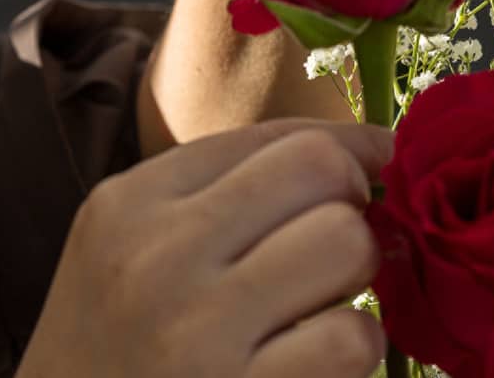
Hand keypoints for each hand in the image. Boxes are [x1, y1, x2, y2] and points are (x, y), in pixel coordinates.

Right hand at [17, 120, 392, 376]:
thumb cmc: (116, 351)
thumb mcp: (130, 249)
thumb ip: (224, 193)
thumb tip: (367, 149)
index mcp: (132, 203)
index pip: (278, 138)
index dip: (349, 149)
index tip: (377, 166)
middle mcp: (159, 255)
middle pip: (320, 172)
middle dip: (352, 209)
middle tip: (339, 253)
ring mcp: (196, 331)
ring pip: (346, 243)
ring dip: (360, 281)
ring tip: (324, 310)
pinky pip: (350, 340)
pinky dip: (355, 351)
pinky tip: (315, 365)